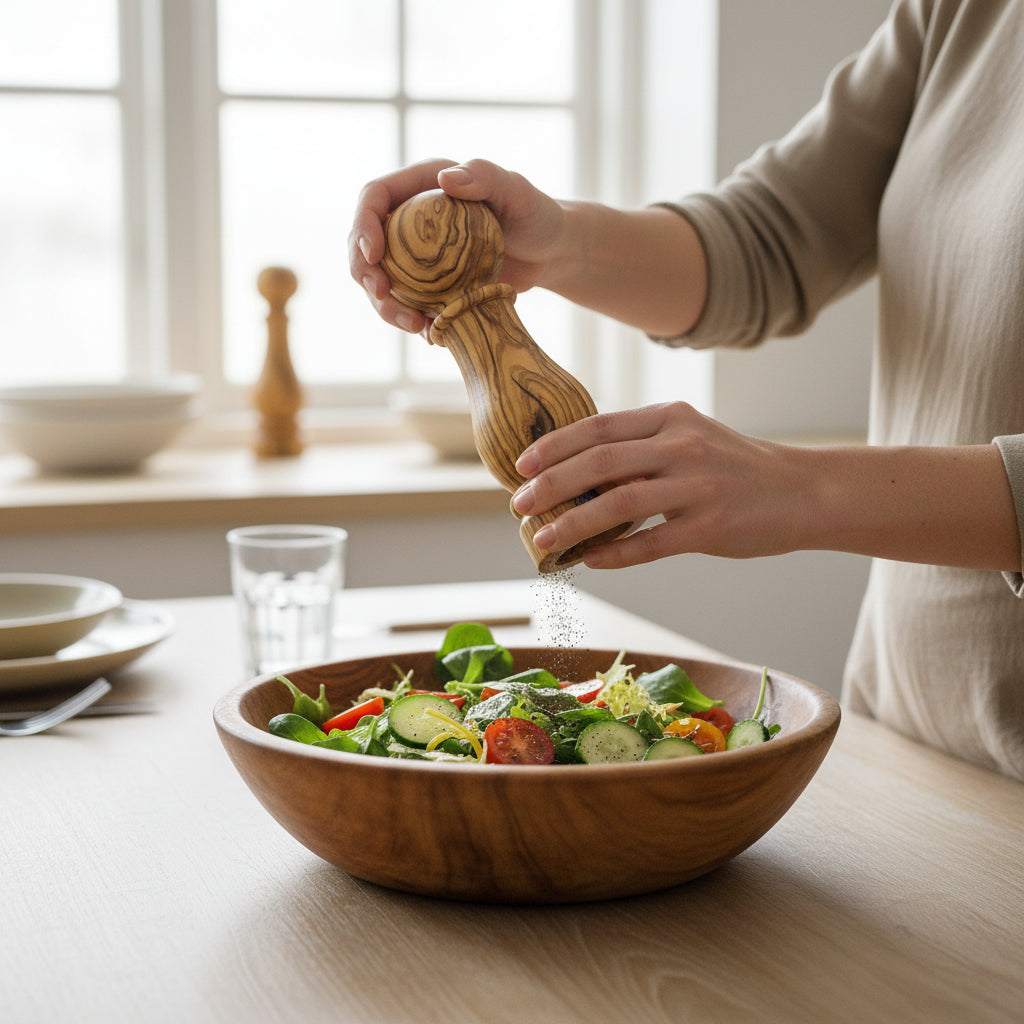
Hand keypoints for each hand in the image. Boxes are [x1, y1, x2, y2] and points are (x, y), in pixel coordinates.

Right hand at [348, 158, 568, 334]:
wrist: (551, 254)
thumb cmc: (538, 215)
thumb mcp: (517, 192)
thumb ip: (485, 177)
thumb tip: (446, 179)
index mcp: (421, 187)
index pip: (374, 199)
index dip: (362, 225)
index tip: (372, 255)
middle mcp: (411, 220)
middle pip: (365, 244)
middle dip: (364, 273)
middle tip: (382, 296)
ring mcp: (417, 256)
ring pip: (382, 282)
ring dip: (385, 307)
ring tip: (412, 324)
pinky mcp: (430, 286)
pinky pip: (408, 306)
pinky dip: (413, 322)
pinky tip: (432, 335)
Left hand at [510, 402, 813, 568]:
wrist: (803, 492)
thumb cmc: (734, 466)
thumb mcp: (690, 437)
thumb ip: (641, 446)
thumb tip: (576, 472)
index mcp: (671, 418)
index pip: (599, 427)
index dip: (554, 446)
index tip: (522, 465)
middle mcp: (683, 446)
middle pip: (600, 462)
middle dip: (551, 484)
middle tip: (519, 504)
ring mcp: (698, 486)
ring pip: (619, 504)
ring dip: (573, 524)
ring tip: (543, 540)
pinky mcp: (711, 527)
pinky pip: (651, 543)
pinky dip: (615, 554)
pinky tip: (590, 560)